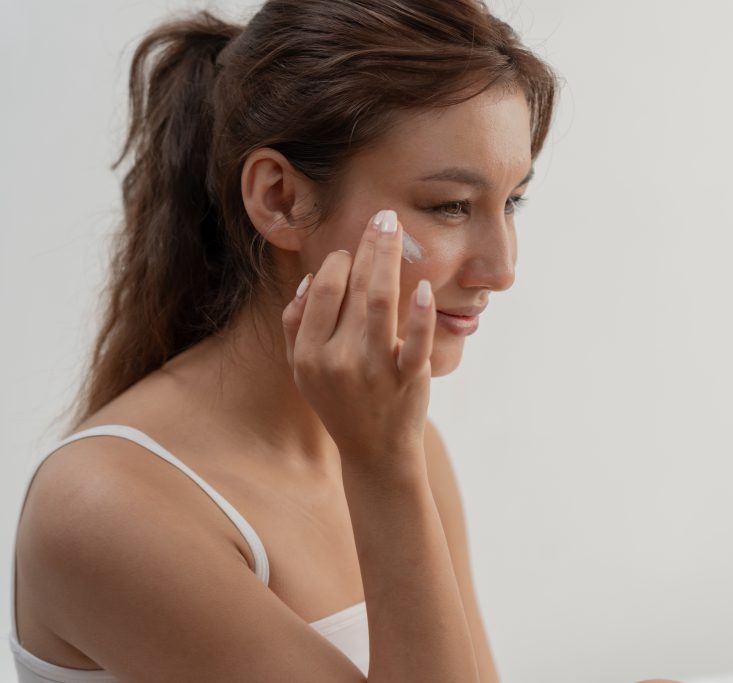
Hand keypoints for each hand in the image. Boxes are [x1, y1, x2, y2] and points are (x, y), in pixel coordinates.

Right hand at [281, 209, 435, 479]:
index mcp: (309, 354)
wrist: (375, 451)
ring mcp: (374, 369)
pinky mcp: (408, 378)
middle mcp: (338, 359)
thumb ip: (296, 327)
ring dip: (388, 261)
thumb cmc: (339, 403)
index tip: (351, 249)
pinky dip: (420, 315)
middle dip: (368, 247)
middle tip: (383, 216)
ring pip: (380, 304)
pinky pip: (415, 342)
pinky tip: (425, 288)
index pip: (322, 293)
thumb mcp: (303, 371)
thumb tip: (309, 280)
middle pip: (352, 289)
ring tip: (396, 229)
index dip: (337, 264)